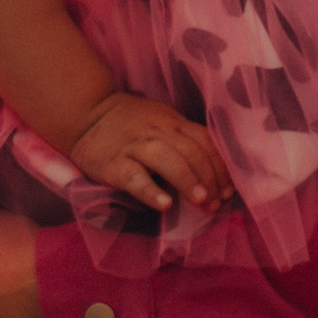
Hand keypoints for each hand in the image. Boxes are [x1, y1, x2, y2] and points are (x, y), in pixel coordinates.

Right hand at [69, 89, 231, 211]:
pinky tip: (164, 204)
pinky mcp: (114, 163)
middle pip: (192, 152)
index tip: (229, 190)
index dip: (221, 166)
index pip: (205, 141)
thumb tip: (212, 170)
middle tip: (218, 203)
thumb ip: (184, 139)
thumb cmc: (131, 123)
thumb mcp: (162, 122)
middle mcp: (159, 131)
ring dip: (189, 181)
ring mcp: (136, 146)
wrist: (87, 113)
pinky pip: (134, 177)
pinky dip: (151, 190)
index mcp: (174, 122)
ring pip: (168, 160)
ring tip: (203, 202)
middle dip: (210, 178)